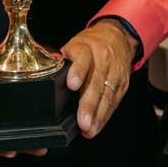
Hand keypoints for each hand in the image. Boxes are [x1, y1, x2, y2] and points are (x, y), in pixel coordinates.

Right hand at [0, 64, 45, 157]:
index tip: (8, 152)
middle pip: (0, 145)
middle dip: (16, 147)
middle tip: (31, 148)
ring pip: (9, 137)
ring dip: (25, 143)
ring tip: (40, 146)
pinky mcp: (2, 115)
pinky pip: (13, 124)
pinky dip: (26, 129)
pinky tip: (40, 133)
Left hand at [61, 20, 134, 137]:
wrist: (117, 37)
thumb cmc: (90, 44)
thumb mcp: (73, 45)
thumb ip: (61, 62)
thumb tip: (44, 77)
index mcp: (86, 47)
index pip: (82, 58)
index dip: (77, 71)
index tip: (72, 85)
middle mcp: (102, 59)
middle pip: (95, 83)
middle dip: (89, 105)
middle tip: (82, 121)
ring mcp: (115, 72)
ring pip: (107, 95)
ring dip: (98, 115)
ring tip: (89, 130)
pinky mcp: (123, 83)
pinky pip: (114, 102)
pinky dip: (105, 116)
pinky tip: (97, 126)